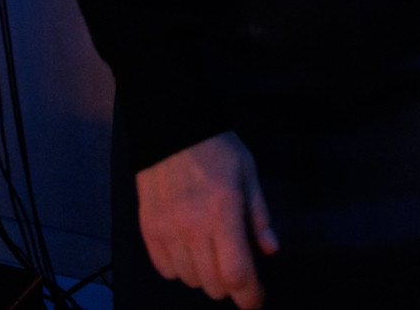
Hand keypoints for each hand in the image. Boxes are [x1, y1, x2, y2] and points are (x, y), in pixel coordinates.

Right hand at [136, 131, 278, 305]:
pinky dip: (180, 268)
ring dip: (205, 275)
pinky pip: (166, 270)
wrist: (169, 126)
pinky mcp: (148, 230)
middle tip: (236, 262)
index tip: (256, 300)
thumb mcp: (247, 172)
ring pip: (190, 280)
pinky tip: (188, 247)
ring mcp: (167, 231)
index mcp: (223, 212)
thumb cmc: (216, 148)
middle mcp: (193, 228)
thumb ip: (259, 214)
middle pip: (213, 284)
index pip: (237, 274)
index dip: (249, 296)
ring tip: (211, 250)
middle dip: (231, 283)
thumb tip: (270, 250)